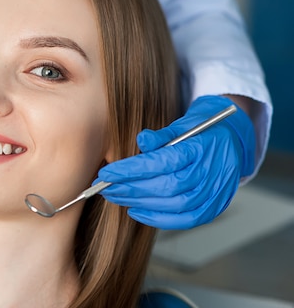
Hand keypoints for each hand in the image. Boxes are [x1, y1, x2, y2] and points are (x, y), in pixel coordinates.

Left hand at [95, 95, 255, 228]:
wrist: (235, 138)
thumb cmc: (203, 128)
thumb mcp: (184, 122)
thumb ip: (162, 135)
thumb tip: (141, 141)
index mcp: (202, 148)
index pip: (163, 162)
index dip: (132, 170)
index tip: (107, 173)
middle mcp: (212, 172)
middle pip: (167, 187)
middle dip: (131, 189)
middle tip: (106, 188)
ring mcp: (216, 192)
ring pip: (175, 205)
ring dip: (141, 203)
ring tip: (116, 197)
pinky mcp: (215, 206)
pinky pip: (186, 219)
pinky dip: (159, 219)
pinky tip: (137, 211)